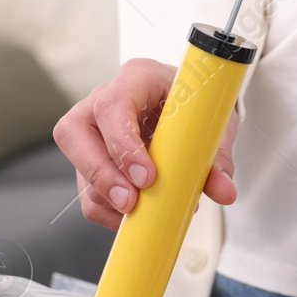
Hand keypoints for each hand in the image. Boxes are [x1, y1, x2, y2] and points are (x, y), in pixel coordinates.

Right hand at [53, 59, 239, 229]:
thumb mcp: (214, 126)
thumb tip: (223, 190)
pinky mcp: (92, 162)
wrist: (192, 112)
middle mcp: (103, 100)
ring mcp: (92, 131)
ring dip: (111, 199)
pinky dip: (111, 214)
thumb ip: (218, 158)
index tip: (146, 177)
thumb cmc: (196, 108)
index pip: (112, 105)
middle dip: (101, 174)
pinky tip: (140, 217)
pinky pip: (88, 194)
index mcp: (137, 78)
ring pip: (80, 168)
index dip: (122, 143)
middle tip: (131, 203)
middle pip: (74, 132)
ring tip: (150, 211)